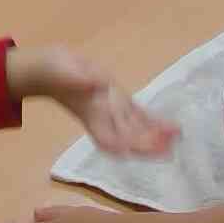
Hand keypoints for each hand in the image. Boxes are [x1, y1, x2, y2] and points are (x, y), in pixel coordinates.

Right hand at [8, 50, 176, 158]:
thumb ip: (76, 78)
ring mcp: (111, 111)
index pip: (108, 138)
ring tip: (176, 140)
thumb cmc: (52, 72)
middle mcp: (103, 118)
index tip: (139, 152)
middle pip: (127, 139)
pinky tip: (171, 126)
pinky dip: (155, 122)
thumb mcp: (61, 71)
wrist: (47, 70)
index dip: (124, 147)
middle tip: (169, 150)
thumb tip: (93, 82)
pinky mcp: (117, 100)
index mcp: (90, 114)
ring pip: (136, 130)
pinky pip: (138, 115)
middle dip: (146, 146)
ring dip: (155, 137)